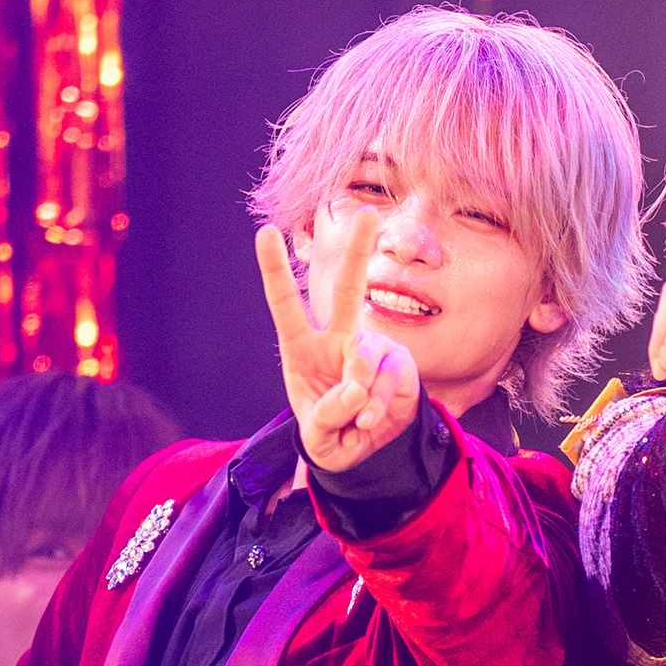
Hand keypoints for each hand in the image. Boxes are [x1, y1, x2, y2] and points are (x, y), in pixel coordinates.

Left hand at [256, 212, 421, 479]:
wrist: (366, 451)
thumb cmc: (331, 431)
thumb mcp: (317, 436)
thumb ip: (327, 416)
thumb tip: (355, 389)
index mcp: (303, 348)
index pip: (286, 304)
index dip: (276, 269)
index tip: (266, 232)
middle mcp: (339, 339)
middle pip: (348, 290)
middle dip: (358, 250)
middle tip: (367, 214)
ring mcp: (372, 349)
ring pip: (366, 358)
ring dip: (360, 396)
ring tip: (356, 421)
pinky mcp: (399, 366)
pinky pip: (390, 381)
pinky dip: (380, 407)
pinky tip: (372, 421)